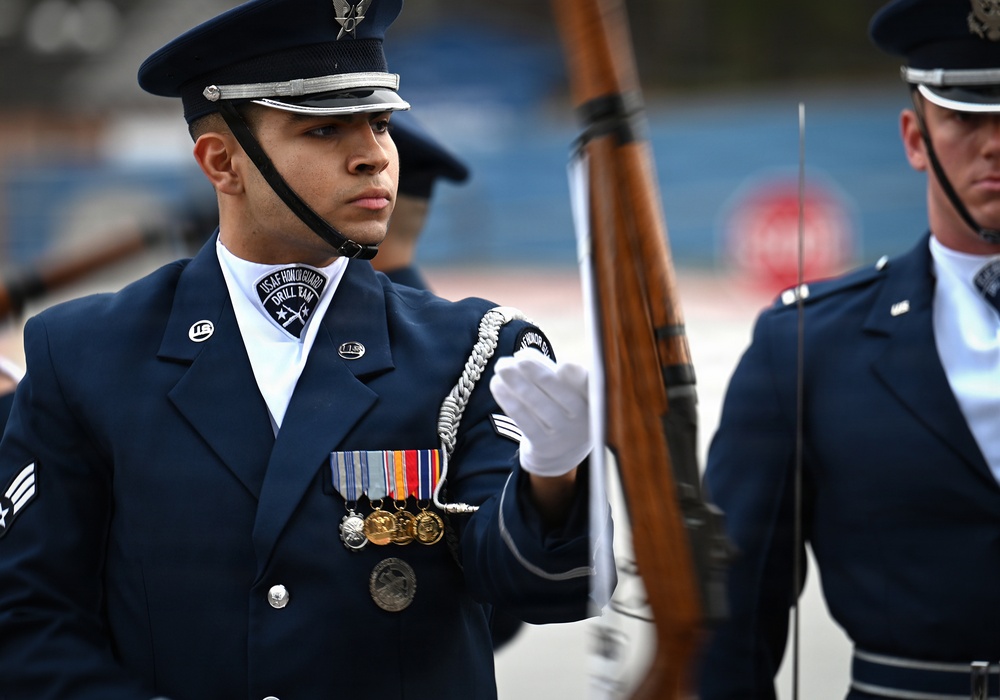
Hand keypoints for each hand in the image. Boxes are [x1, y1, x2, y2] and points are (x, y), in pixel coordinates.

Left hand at [489, 349, 590, 476]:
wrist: (561, 453)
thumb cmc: (563, 408)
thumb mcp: (568, 390)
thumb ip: (551, 370)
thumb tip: (523, 356)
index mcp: (594, 399)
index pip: (588, 384)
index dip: (577, 377)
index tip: (563, 365)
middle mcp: (582, 418)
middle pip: (556, 389)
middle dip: (534, 370)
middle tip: (517, 358)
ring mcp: (562, 434)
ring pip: (535, 402)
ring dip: (515, 381)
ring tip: (502, 366)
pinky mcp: (542, 445)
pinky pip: (522, 417)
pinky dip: (507, 398)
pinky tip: (497, 384)